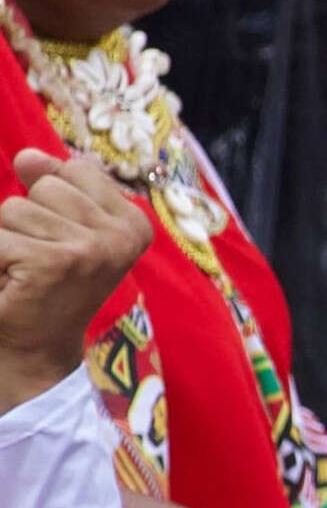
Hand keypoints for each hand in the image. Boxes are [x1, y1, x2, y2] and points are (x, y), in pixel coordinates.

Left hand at [0, 152, 146, 404]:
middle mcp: (123, 234)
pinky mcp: (56, 263)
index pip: (76, 171)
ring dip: (6, 240)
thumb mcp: (62, 228)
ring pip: (15, 210)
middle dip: (26, 220)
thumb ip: (52, 184)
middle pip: (45, 188)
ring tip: (23, 273)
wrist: (34, 351)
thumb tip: (27, 157)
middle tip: (37, 261)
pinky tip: (11, 284)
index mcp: (134, 222)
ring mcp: (93, 248)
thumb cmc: (46, 286)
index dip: (51, 201)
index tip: (60, 243)